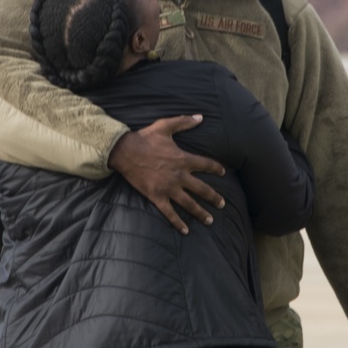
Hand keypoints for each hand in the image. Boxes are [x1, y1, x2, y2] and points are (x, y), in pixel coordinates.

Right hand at [107, 115, 225, 234]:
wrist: (124, 152)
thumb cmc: (145, 138)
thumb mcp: (165, 126)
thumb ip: (184, 122)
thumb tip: (201, 116)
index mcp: (183, 159)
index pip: (207, 165)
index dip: (217, 168)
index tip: (223, 173)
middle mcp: (179, 175)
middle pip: (202, 189)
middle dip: (214, 197)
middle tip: (222, 204)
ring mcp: (168, 188)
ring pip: (189, 204)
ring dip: (201, 213)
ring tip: (210, 220)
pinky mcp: (156, 196)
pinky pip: (170, 213)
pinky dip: (178, 223)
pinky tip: (186, 231)